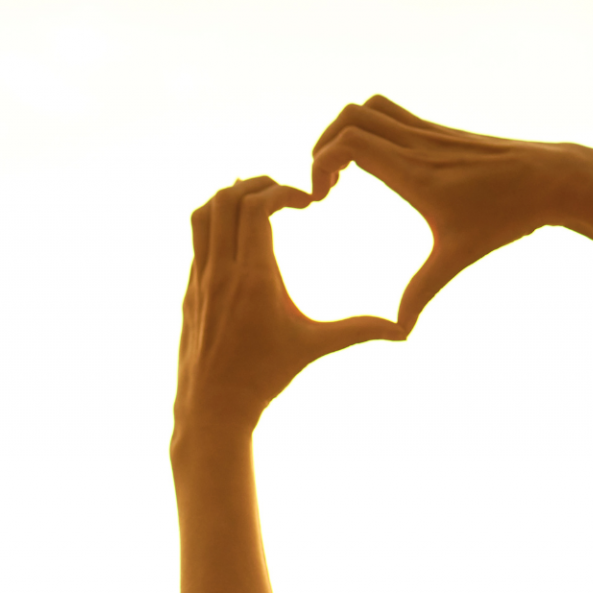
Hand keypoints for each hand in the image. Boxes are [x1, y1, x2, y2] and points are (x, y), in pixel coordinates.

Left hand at [175, 177, 401, 434]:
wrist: (213, 408)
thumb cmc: (264, 378)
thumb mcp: (313, 347)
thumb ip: (357, 331)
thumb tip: (402, 332)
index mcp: (253, 278)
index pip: (256, 206)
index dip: (282, 191)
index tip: (306, 203)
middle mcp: (221, 273)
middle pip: (226, 199)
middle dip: (256, 184)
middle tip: (283, 193)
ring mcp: (200, 280)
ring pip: (202, 214)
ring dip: (228, 198)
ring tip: (257, 203)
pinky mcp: (190, 291)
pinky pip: (196, 240)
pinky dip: (216, 224)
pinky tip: (239, 234)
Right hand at [311, 96, 577, 329]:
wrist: (553, 179)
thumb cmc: (508, 217)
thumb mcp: (458, 257)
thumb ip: (422, 291)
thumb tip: (400, 331)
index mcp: (414, 172)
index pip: (350, 142)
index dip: (320, 163)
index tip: (321, 198)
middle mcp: (419, 144)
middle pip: (352, 116)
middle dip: (324, 145)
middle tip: (326, 184)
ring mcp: (430, 133)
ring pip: (371, 107)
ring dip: (346, 131)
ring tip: (344, 171)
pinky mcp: (441, 132)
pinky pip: (393, 114)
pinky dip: (370, 131)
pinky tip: (378, 167)